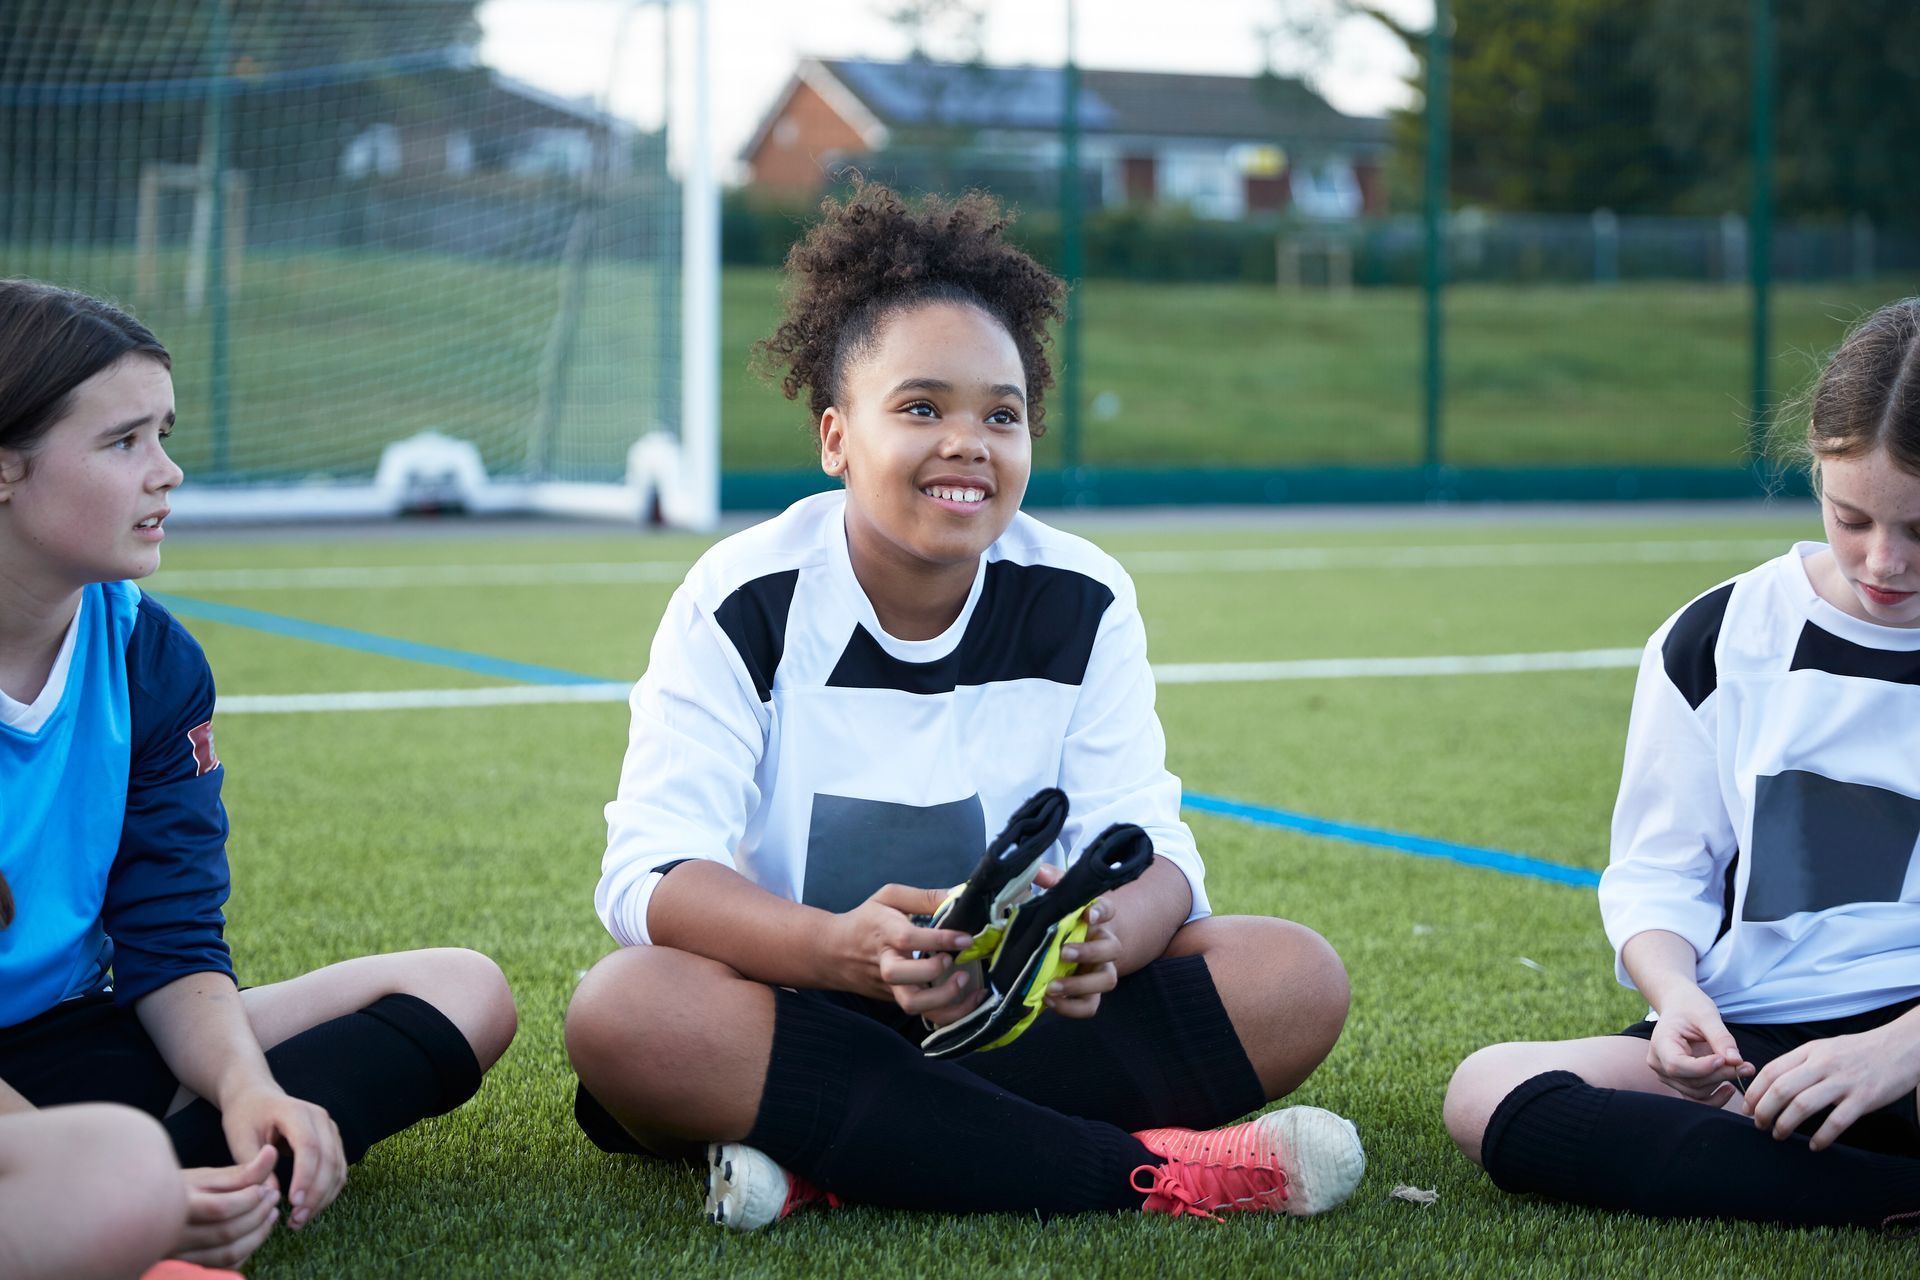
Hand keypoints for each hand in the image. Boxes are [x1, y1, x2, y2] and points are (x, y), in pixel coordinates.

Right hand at [174, 1147, 278, 1266]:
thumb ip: (240, 1171)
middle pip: (225, 1233)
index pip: (219, 1209)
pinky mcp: (186, 1268)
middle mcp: (171, 1237)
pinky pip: (223, 1267)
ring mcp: (177, 1257)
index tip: (266, 1187)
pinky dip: (246, 1251)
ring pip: (226, 1255)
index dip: (249, 1199)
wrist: (147, 1214)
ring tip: (271, 1213)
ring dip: (258, 1235)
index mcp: (175, 1207)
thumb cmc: (180, 1190)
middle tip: (273, 1197)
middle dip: (258, 1215)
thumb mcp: (205, 1176)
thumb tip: (272, 1151)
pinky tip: (255, 1233)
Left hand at [219, 1084, 345, 1230]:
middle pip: (328, 1159)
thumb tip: (271, 1196)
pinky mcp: (333, 1141)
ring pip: (338, 1167)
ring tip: (300, 1220)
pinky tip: (311, 1208)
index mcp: (295, 1112)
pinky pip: (339, 1169)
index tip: (292, 1203)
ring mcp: (330, 1129)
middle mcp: (320, 1118)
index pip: (309, 1146)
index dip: (304, 1176)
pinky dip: (328, 1191)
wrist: (256, 1097)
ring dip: (323, 1197)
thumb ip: (254, 1167)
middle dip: (315, 1193)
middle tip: (296, 1220)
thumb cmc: (245, 1117)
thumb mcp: (240, 1139)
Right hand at [827, 883, 978, 1019]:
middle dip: (930, 970)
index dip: (939, 939)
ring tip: (963, 980)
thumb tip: (959, 896)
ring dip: (942, 998)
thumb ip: (924, 897)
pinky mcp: (897, 1000)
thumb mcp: (889, 898)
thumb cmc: (866, 921)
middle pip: (899, 975)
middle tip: (951, 959)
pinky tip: (972, 1000)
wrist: (834, 952)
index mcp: (884, 932)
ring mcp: (890, 986)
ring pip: (911, 1004)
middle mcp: (885, 962)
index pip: (908, 938)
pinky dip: (951, 1014)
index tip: (965, 938)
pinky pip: (925, 1015)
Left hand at [1036, 866, 1119, 1020]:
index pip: (1107, 910)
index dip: (1101, 912)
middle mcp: (1105, 944)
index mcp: (1096, 919)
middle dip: (1089, 952)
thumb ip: (1051, 883)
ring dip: (1080, 985)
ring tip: (1051, 987)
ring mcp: (1100, 971)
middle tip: (1063, 952)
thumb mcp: (1059, 899)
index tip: (1088, 914)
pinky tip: (1050, 1001)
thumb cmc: (1066, 921)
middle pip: (1112, 948)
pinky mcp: (1091, 993)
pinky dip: (1072, 1007)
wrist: (1075, 949)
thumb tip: (1036, 871)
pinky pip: (1091, 1006)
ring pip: (1107, 980)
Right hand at [1644, 986, 1749, 1103]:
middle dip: (1721, 1074)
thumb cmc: (1691, 1007)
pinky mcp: (1679, 1082)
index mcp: (1660, 1043)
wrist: (1680, 1007)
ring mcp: (1667, 1075)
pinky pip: (1696, 1098)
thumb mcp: (1707, 1015)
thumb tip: (1737, 1061)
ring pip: (1696, 1092)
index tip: (1725, 1059)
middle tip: (1746, 1065)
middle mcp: (1659, 1064)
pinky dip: (1715, 1097)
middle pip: (1691, 1081)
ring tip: (1741, 1070)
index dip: (1703, 1067)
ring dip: (1721, 1083)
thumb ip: (1721, 1038)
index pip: (1677, 1065)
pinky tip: (1729, 1087)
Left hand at [1743, 1023, 1919, 1150]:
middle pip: (1781, 1089)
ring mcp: (1844, 1081)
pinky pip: (1837, 1121)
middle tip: (1759, 1125)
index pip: (1771, 1071)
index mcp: (1809, 1051)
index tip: (1747, 1108)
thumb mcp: (1824, 1048)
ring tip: (1779, 1135)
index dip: (1755, 1092)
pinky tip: (1814, 1146)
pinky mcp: (1864, 1098)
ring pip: (1803, 1105)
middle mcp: (1823, 1064)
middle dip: (1764, 1111)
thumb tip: (1774, 1084)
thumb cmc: (1859, 1051)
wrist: (1902, 1046)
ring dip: (1785, 1124)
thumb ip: (1801, 1063)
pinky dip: (1822, 1137)